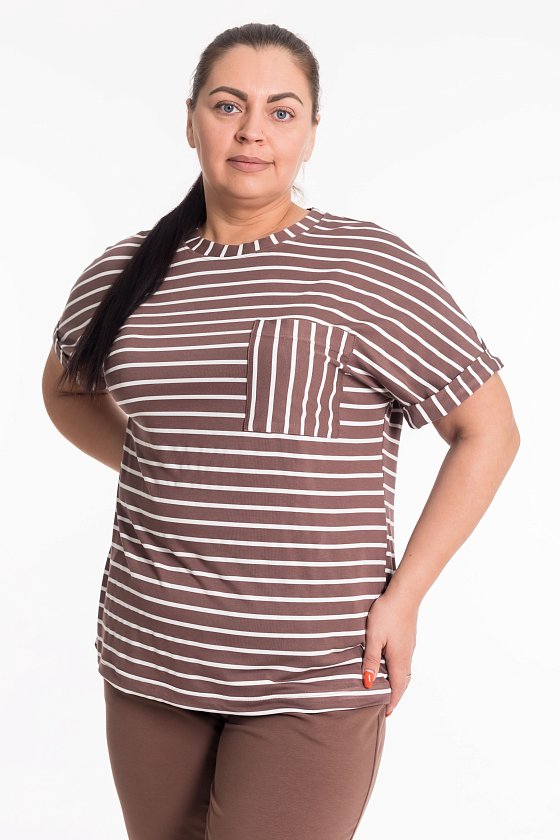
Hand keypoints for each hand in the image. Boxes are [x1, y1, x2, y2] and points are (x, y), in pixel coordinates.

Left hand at [362, 589, 418, 715]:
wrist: (404, 593)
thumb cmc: (387, 614)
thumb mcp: (374, 637)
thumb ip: (371, 660)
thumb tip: (369, 683)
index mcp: (399, 660)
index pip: (397, 688)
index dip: (392, 701)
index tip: (386, 714)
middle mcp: (407, 656)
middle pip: (403, 682)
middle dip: (395, 695)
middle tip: (386, 705)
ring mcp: (409, 646)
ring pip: (404, 670)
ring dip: (397, 682)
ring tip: (386, 688)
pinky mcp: (408, 638)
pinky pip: (404, 660)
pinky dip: (397, 669)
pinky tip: (389, 664)